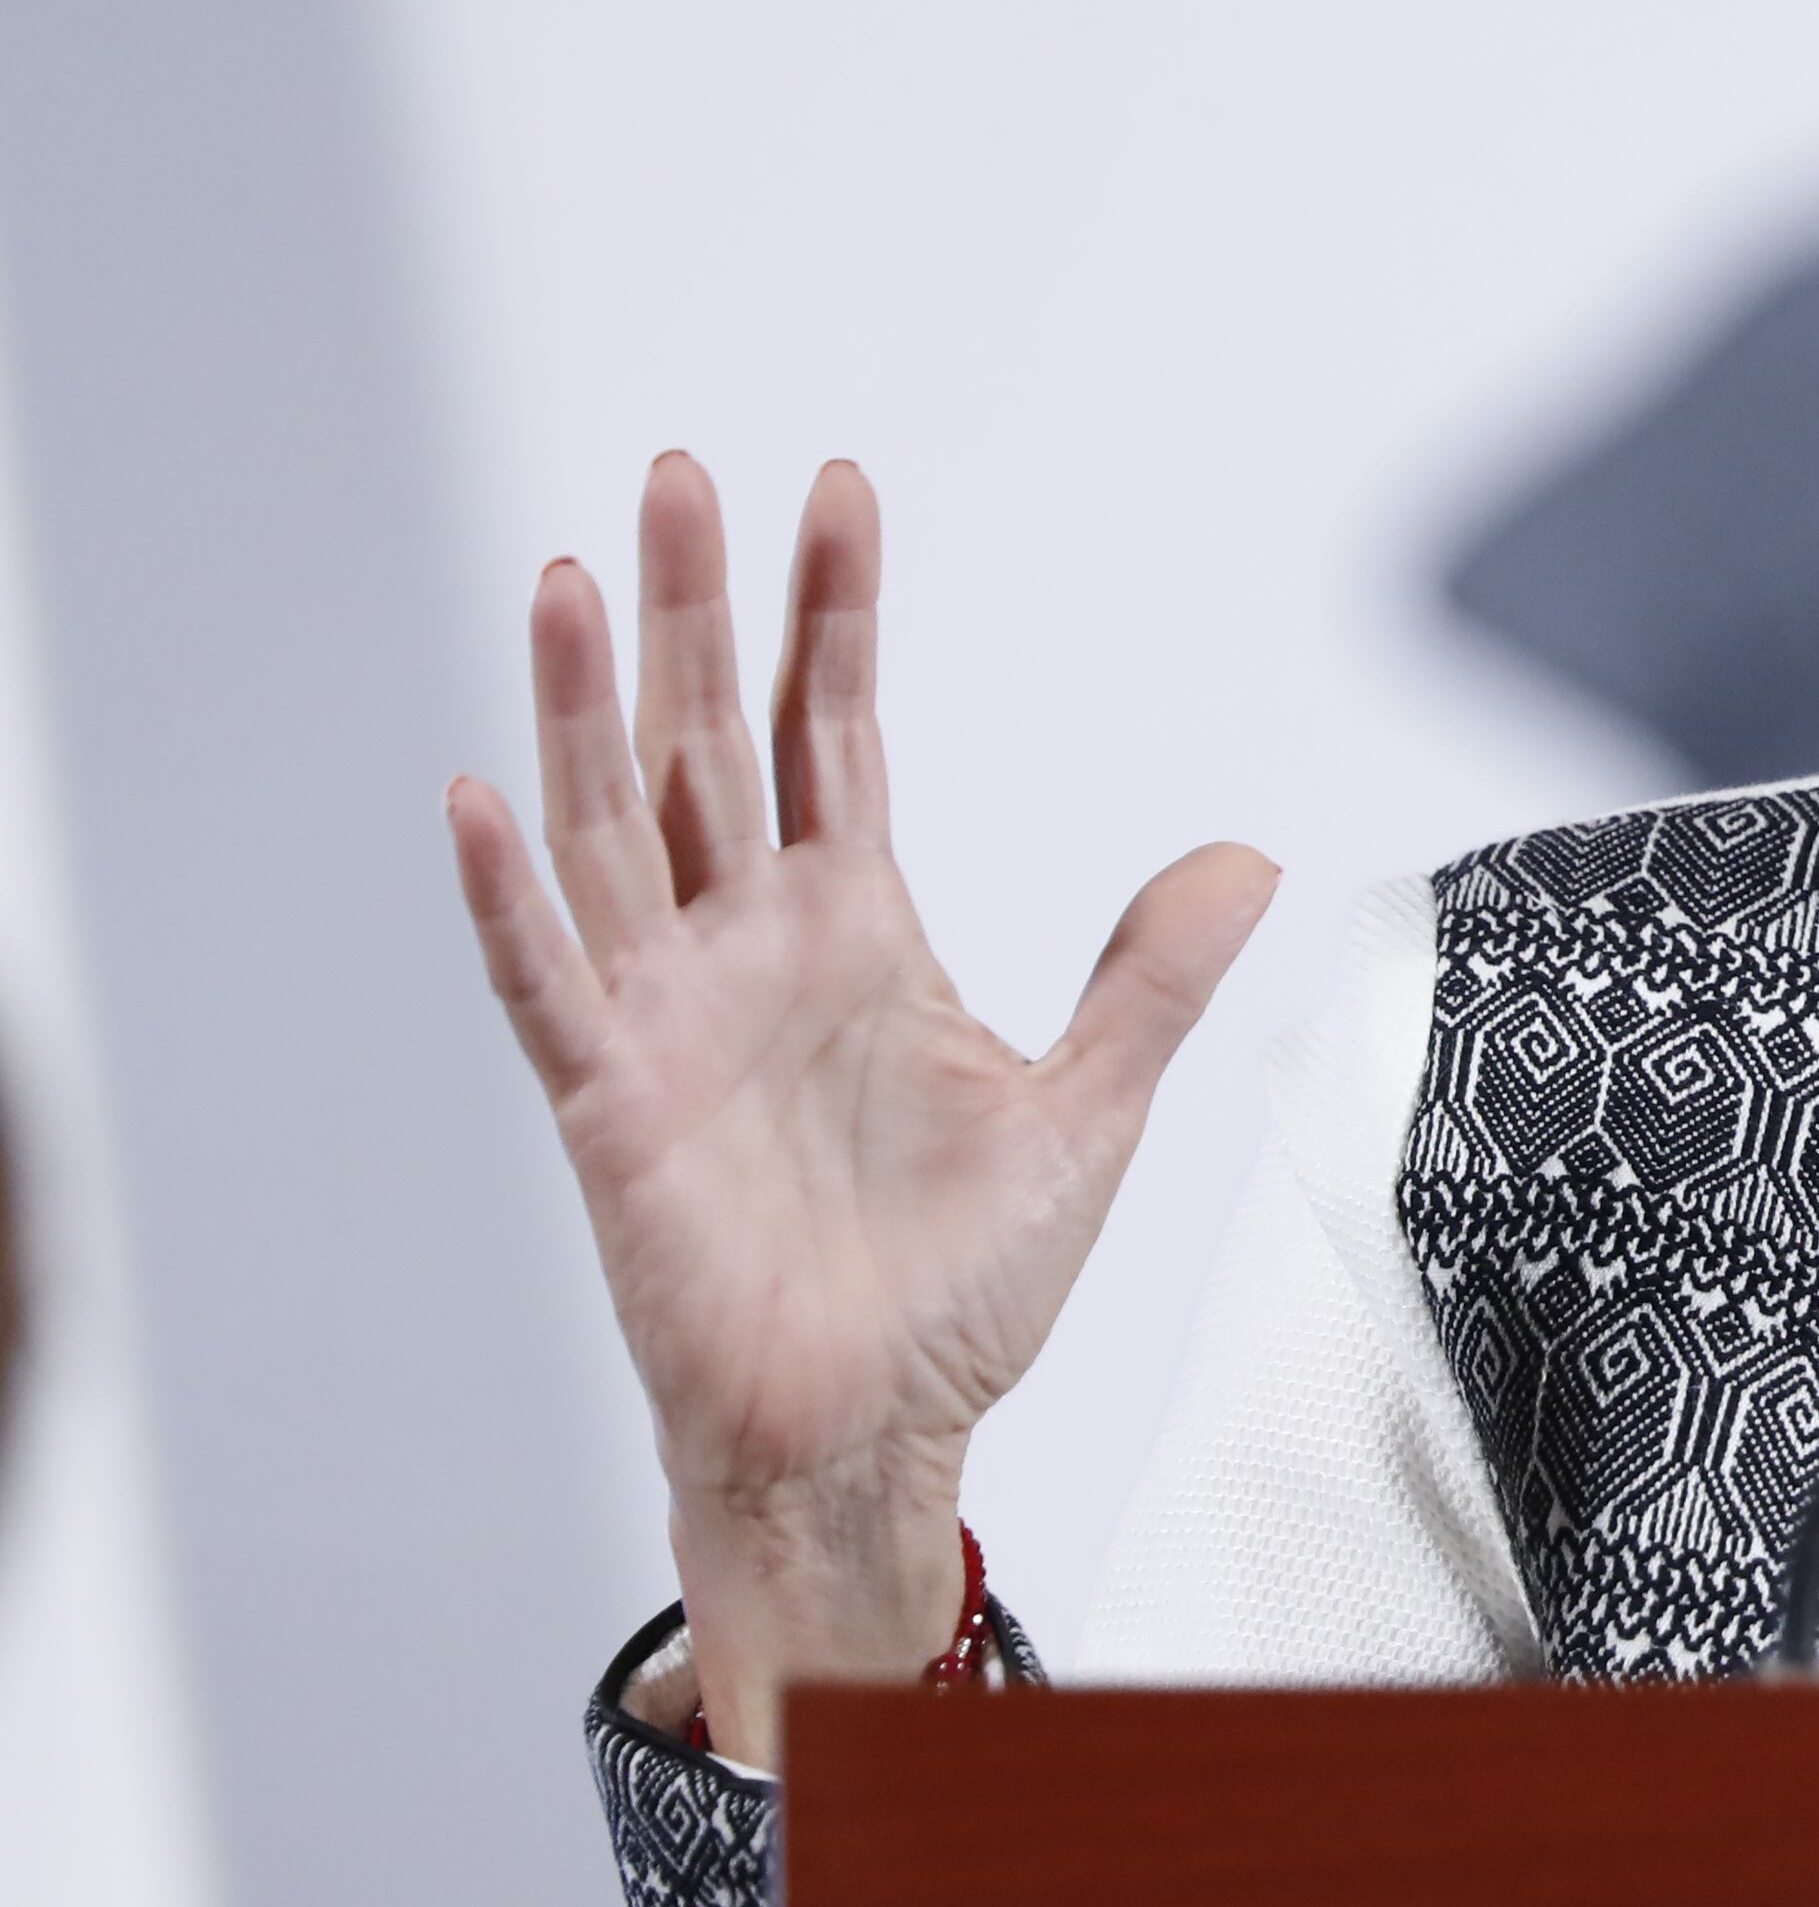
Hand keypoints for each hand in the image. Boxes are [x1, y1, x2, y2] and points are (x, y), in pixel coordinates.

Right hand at [446, 456, 1271, 1763]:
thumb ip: (1151, 978)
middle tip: (673, 471)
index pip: (837, 731)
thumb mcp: (1087, 1113)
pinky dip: (511, 897)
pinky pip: (547, 982)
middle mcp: (749, 949)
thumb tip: (1247, 857)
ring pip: (611, 825)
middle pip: (708, 740)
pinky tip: (482, 799)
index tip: (837, 486)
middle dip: (695, 607)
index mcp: (858, 933)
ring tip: (562, 577)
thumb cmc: (959, 1291)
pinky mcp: (610, 1106)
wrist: (876, 1435)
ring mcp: (669, 1018)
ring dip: (580, 705)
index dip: (835, 611)